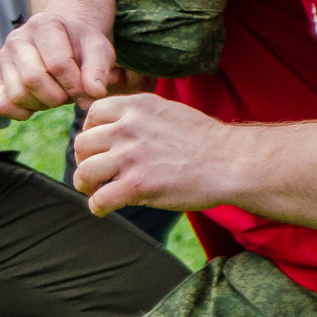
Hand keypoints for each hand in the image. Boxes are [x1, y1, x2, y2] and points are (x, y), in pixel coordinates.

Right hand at [0, 12, 115, 118]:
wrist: (64, 44)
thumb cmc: (82, 47)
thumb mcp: (99, 50)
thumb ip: (99, 70)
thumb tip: (93, 94)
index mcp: (43, 24)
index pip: (57, 63)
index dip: (76, 86)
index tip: (90, 94)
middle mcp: (16, 38)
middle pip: (32, 79)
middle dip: (58, 97)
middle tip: (71, 95)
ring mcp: (3, 58)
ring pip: (17, 94)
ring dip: (42, 104)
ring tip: (56, 94)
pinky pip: (2, 105)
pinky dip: (22, 112)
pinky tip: (39, 103)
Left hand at [73, 92, 232, 215]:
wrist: (233, 162)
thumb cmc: (205, 141)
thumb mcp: (168, 112)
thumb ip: (139, 116)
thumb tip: (114, 126)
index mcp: (136, 107)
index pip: (93, 114)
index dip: (91, 131)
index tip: (98, 145)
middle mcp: (128, 128)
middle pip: (82, 144)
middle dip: (84, 159)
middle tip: (93, 171)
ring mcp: (131, 157)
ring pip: (84, 171)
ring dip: (85, 184)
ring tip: (93, 190)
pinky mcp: (137, 185)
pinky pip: (100, 198)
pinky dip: (97, 206)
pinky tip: (103, 208)